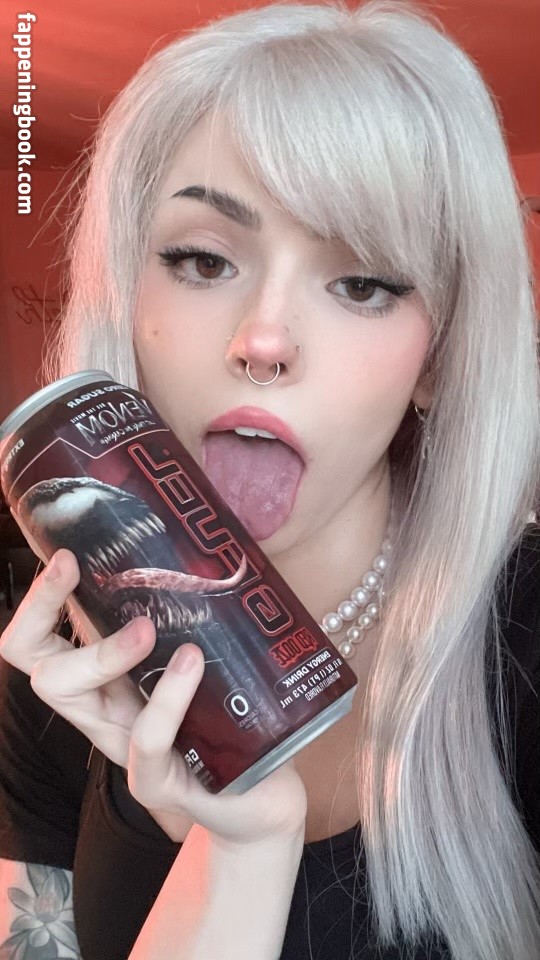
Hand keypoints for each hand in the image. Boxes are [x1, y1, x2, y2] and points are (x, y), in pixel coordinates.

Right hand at [0, 548, 307, 845]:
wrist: (264, 791)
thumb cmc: (231, 715)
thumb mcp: (202, 657)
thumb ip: (190, 619)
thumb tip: (204, 544)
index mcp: (105, 680)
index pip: (38, 641)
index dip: (38, 600)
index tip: (65, 555)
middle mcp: (102, 711)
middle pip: (33, 664)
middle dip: (41, 609)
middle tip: (76, 567)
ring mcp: (122, 747)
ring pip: (68, 694)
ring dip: (103, 651)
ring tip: (149, 629)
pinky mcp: (155, 782)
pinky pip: (144, 739)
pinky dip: (166, 698)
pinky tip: (192, 665)